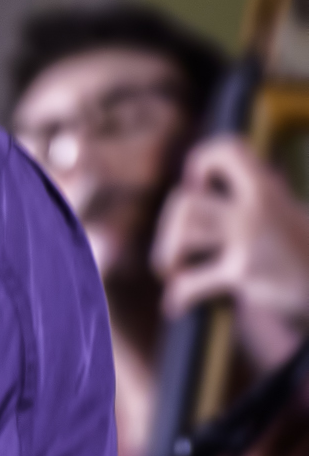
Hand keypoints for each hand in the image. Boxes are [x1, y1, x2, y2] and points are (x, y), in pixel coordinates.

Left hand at [151, 138, 308, 373]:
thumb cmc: (289, 243)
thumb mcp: (273, 206)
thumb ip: (239, 194)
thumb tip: (188, 191)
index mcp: (264, 187)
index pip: (229, 150)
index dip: (202, 161)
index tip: (199, 185)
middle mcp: (256, 208)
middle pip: (185, 202)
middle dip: (169, 226)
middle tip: (176, 245)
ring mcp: (249, 239)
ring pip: (184, 236)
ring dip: (166, 256)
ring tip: (171, 269)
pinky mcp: (243, 271)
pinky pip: (192, 282)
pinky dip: (177, 296)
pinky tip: (175, 305)